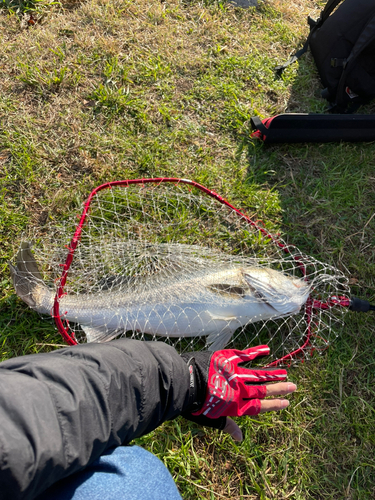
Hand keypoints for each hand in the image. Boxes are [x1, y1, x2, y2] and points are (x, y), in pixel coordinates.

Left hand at [181, 345, 295, 440]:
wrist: (185, 383)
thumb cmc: (194, 405)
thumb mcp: (210, 420)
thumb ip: (227, 426)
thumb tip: (240, 438)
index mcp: (236, 405)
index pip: (259, 406)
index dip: (273, 404)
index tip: (287, 402)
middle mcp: (239, 389)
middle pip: (263, 389)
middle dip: (279, 388)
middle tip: (294, 386)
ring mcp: (235, 373)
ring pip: (258, 374)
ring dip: (272, 373)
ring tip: (285, 372)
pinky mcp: (228, 359)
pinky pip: (246, 355)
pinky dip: (257, 352)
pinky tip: (267, 349)